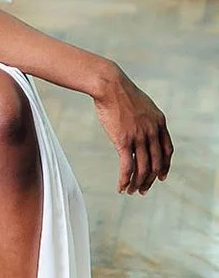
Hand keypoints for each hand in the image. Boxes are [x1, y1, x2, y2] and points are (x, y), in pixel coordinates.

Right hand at [94, 65, 173, 194]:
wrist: (110, 85)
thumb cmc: (121, 92)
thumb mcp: (142, 104)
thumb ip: (146, 119)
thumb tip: (142, 127)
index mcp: (160, 123)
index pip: (167, 151)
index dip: (165, 166)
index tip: (161, 176)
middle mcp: (152, 132)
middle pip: (156, 164)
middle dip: (151, 180)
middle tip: (143, 189)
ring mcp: (139, 137)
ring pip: (143, 169)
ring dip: (138, 184)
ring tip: (131, 191)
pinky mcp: (123, 141)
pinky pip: (127, 167)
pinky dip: (125, 180)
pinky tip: (120, 186)